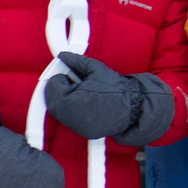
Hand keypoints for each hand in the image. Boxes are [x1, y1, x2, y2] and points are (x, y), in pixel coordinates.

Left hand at [44, 52, 168, 143]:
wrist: (134, 106)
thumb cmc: (115, 88)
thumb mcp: (95, 69)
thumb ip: (76, 61)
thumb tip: (63, 55)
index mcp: (69, 100)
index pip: (52, 86)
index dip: (62, 78)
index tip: (72, 76)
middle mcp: (69, 117)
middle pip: (53, 101)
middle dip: (62, 90)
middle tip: (76, 84)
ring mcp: (76, 126)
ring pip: (61, 112)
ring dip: (67, 102)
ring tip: (85, 94)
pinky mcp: (84, 132)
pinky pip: (72, 121)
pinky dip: (75, 112)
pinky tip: (88, 105)